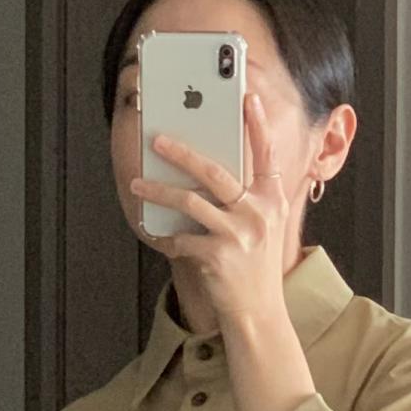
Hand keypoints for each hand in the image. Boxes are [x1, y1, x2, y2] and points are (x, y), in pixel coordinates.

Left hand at [130, 91, 293, 336]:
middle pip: (215, 172)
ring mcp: (239, 234)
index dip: (257, 125)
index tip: (246, 98)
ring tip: (138, 185)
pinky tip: (159, 234)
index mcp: (271, 199)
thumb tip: (204, 170)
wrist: (258, 312)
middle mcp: (258, 213)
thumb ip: (245, 197)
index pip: (265, 154)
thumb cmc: (254, 266)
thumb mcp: (262, 227)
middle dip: (182, 153)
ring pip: (190, 201)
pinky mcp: (218, 256)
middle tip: (157, 139)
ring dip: (159, 192)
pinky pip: (183, 238)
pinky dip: (168, 237)